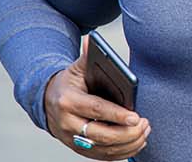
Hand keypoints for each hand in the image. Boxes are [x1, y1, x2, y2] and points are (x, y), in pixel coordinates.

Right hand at [42, 38, 149, 158]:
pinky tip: (136, 143)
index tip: (136, 117)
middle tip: (144, 124)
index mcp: (67, 101)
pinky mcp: (77, 150)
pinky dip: (121, 153)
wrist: (47, 102)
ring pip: (104, 149)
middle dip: (127, 133)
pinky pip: (102, 156)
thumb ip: (87, 57)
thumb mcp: (76, 69)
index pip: (96, 110)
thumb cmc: (69, 84)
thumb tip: (92, 41)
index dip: (117, 115)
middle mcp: (67, 124)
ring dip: (128, 144)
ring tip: (144, 133)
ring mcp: (71, 140)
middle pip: (101, 135)